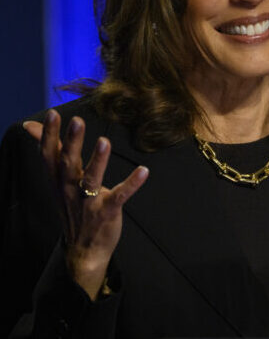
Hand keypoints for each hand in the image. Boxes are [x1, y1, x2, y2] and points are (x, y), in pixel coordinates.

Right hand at [23, 109, 147, 299]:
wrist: (83, 249)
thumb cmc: (72, 206)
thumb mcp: (57, 179)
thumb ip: (51, 151)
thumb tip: (29, 126)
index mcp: (58, 180)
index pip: (49, 155)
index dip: (49, 135)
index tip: (53, 114)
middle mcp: (70, 189)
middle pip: (68, 163)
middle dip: (71, 142)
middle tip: (77, 120)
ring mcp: (88, 202)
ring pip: (91, 180)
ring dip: (98, 161)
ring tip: (104, 142)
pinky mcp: (107, 211)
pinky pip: (120, 196)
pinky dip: (132, 184)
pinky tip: (144, 171)